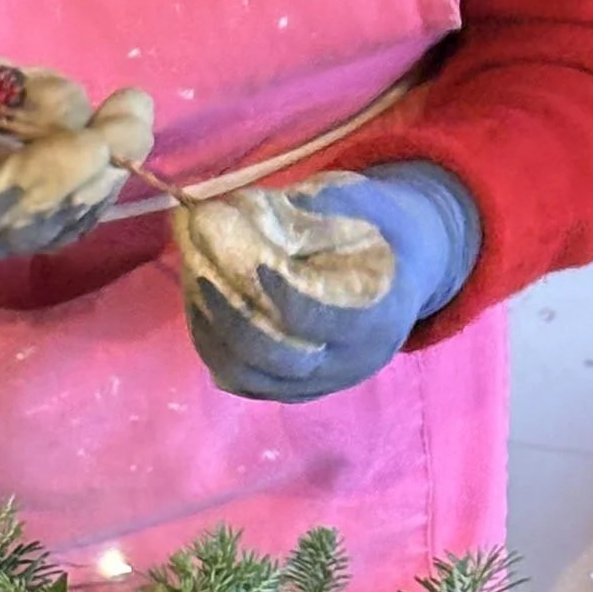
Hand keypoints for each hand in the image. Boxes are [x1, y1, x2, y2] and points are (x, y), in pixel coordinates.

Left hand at [174, 163, 480, 401]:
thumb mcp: (359, 202)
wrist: (399, 270)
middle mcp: (348, 364)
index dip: (273, 288)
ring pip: (247, 374)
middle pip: (273, 355)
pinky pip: (240, 378)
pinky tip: (198, 299)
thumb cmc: (375, 227)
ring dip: (209, 325)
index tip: (240, 249)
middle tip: (197, 261)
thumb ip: (308, 208)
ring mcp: (318, 384)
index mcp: (376, 318)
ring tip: (193, 275)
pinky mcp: (290, 388)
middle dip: (225, 308)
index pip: (315, 318)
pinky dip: (211, 341)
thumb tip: (238, 209)